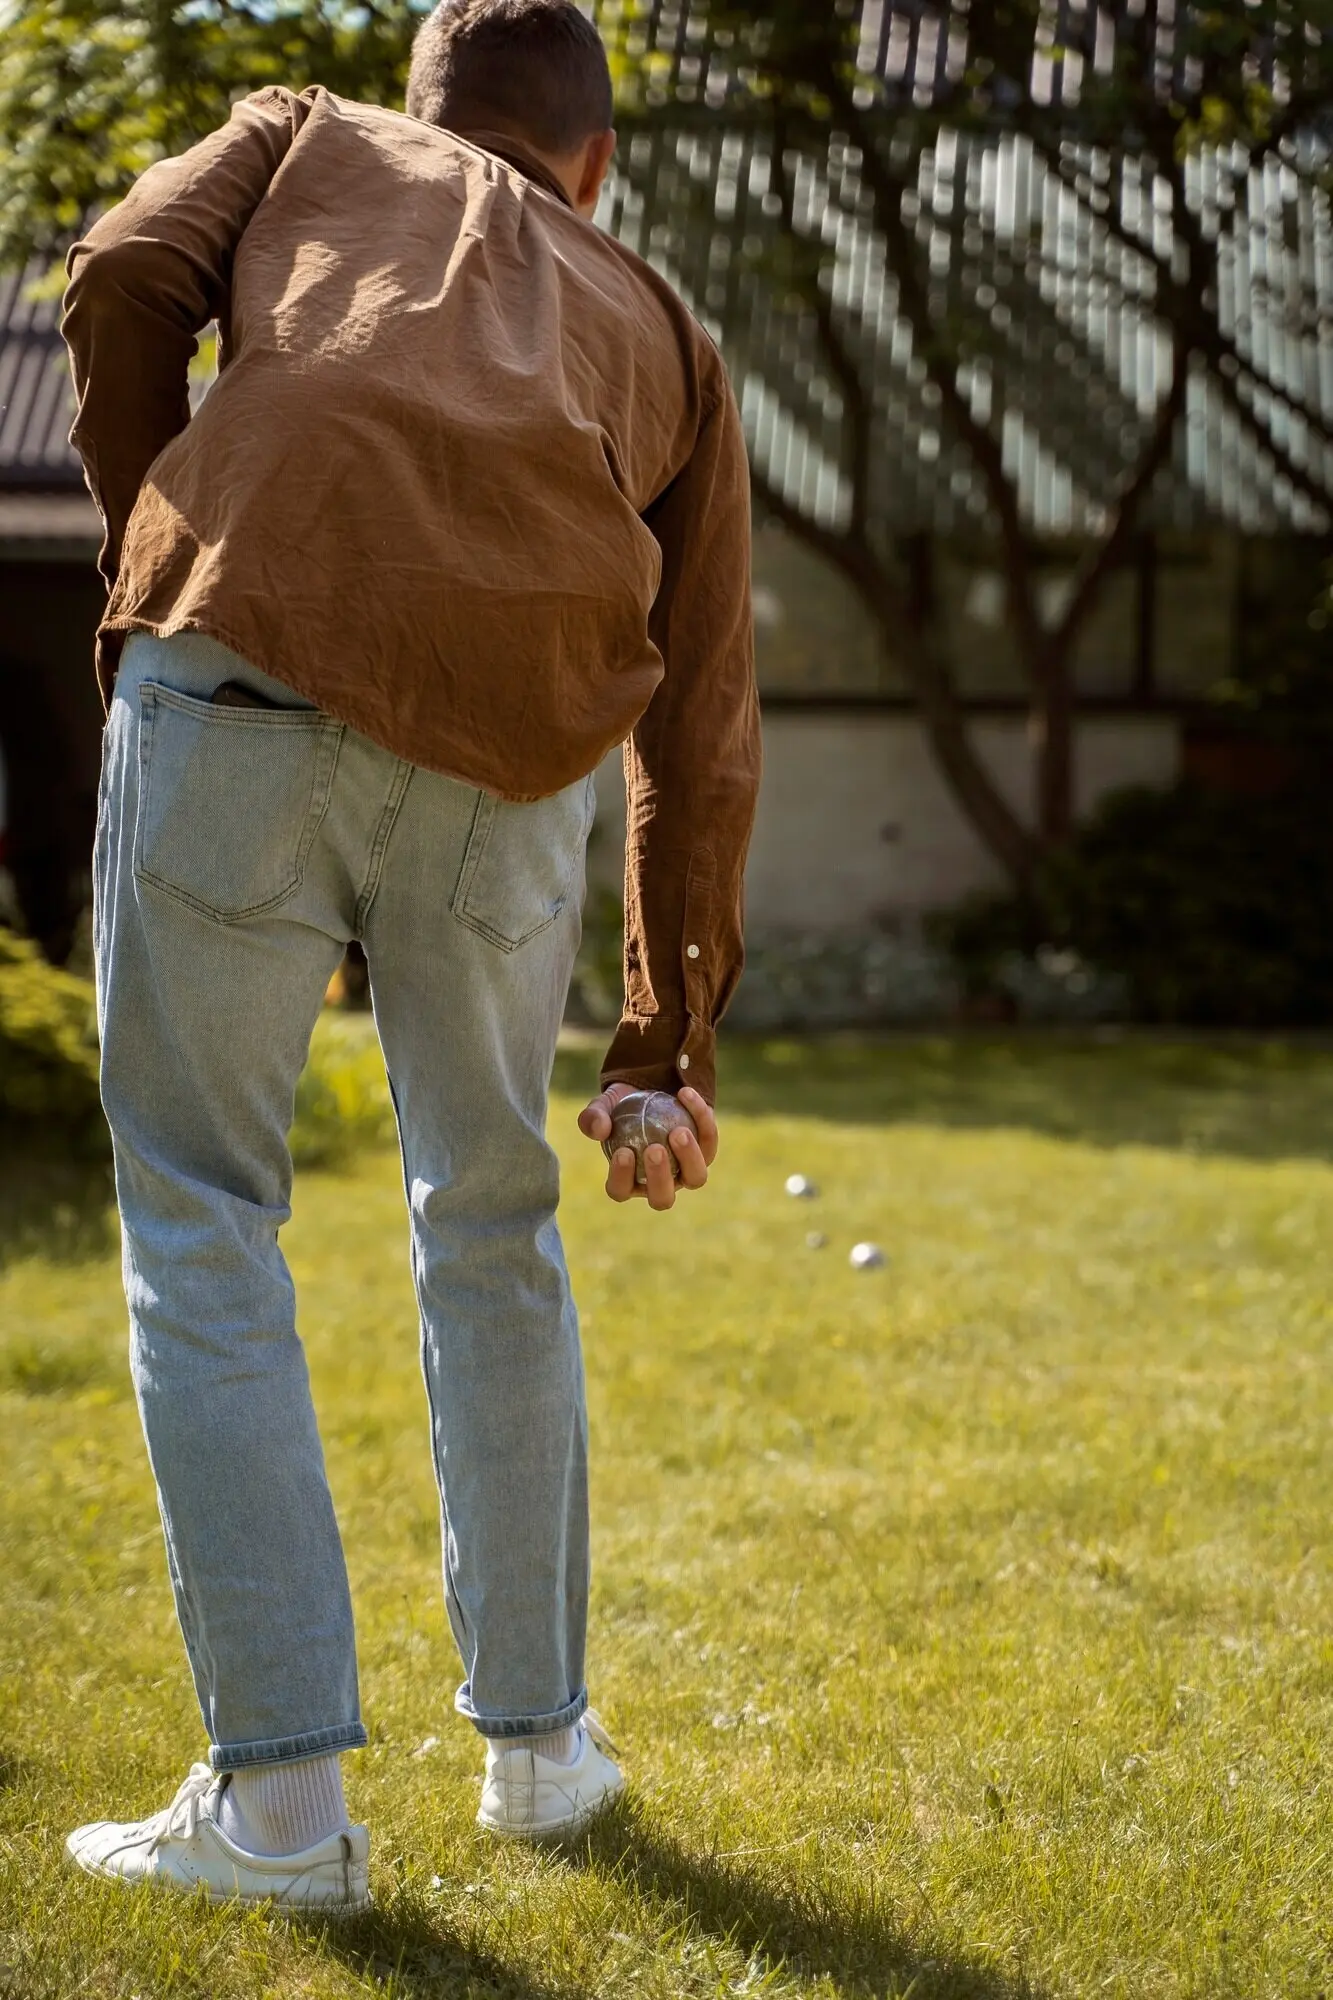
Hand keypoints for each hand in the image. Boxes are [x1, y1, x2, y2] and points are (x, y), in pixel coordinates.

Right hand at [578, 1083, 718, 1211]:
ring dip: (689, 1157)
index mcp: (628, 1181)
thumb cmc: (622, 1107)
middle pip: (662, 1198)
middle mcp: (659, 1184)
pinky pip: (708, 1138)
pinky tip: (685, 1094)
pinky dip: (700, 1116)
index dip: (621, 1178)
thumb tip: (599, 1129)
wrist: (651, 1093)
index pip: (621, 1190)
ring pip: (695, 1178)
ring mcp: (686, 1171)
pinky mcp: (706, 1151)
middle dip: (659, 1177)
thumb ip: (594, 1117)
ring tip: (678, 1131)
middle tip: (654, 1149)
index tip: (623, 1152)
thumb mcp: (603, 1106)